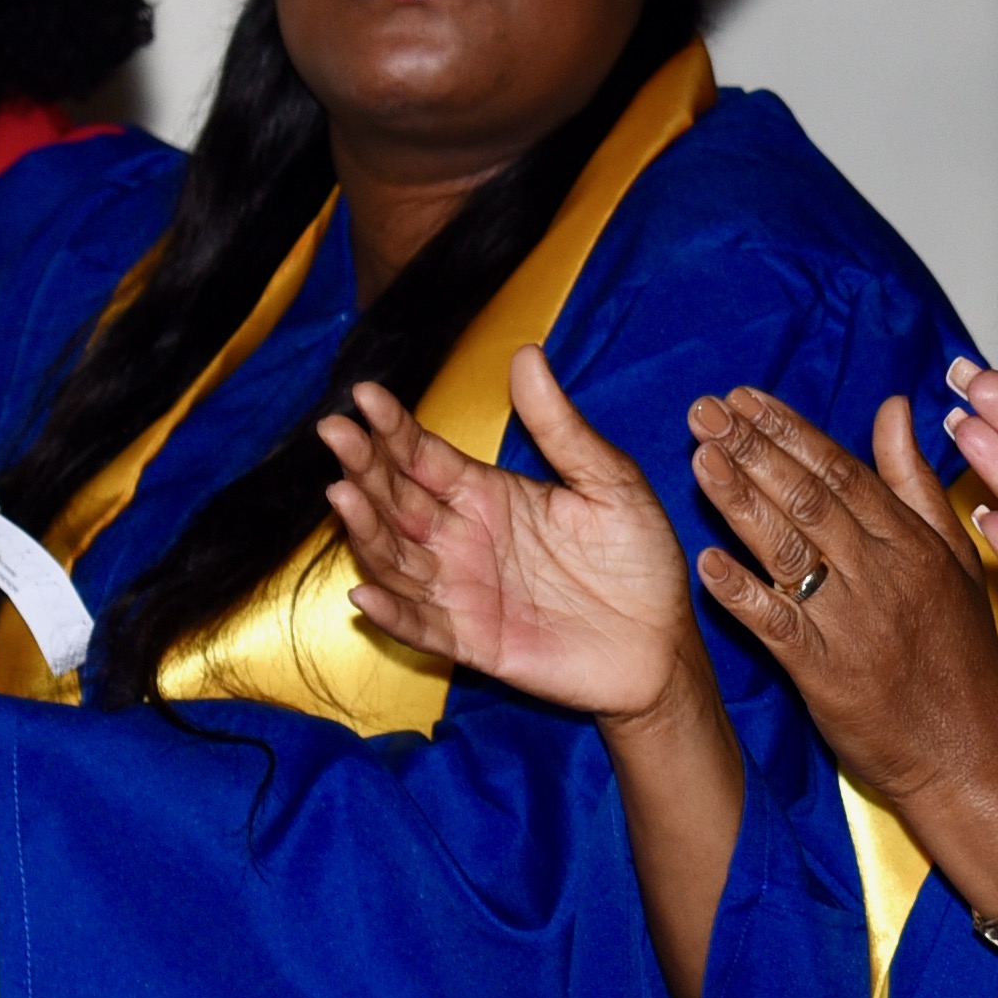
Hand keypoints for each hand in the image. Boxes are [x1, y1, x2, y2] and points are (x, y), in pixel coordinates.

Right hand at [322, 353, 705, 729]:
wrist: (662, 642)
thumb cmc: (639, 560)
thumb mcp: (610, 483)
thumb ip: (563, 429)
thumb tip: (528, 355)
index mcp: (488, 494)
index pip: (424, 455)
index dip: (394, 428)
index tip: (365, 397)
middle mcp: (463, 538)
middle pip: (397, 499)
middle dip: (363, 466)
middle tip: (335, 432)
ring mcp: (463, 590)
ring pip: (396, 558)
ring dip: (365, 530)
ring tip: (343, 495)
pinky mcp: (473, 640)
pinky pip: (421, 627)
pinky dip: (392, 614)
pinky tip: (365, 594)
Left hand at [688, 385, 997, 808]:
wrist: (970, 755)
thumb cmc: (961, 661)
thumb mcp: (957, 562)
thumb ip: (917, 484)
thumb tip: (893, 408)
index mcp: (914, 545)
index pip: (844, 471)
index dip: (790, 430)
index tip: (745, 398)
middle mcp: (884, 575)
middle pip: (810, 498)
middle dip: (753, 449)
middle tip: (703, 411)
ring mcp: (855, 624)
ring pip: (791, 550)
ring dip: (740, 502)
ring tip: (699, 459)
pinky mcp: (829, 675)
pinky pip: (780, 626)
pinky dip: (743, 594)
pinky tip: (707, 564)